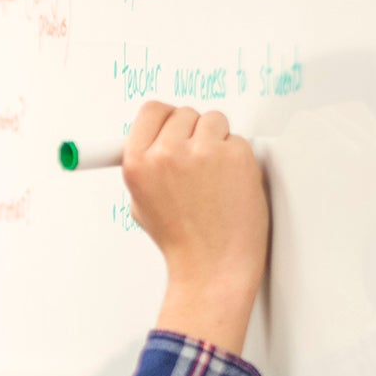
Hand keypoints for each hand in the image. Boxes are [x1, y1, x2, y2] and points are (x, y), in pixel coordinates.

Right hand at [123, 102, 269, 353]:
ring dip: (216, 140)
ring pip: (213, 119)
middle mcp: (167, 153)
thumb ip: (145, 165)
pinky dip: (237, 157)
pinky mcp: (235, 155)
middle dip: (193, 133)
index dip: (165, 119)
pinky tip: (230, 183)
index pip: (151, 111)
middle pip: (184, 112)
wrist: (213, 265)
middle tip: (197, 163)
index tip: (173, 127)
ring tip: (214, 175)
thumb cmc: (181, 240)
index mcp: (138, 163)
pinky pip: (237, 138)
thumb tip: (151, 139)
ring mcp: (202, 152)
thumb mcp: (141, 203)